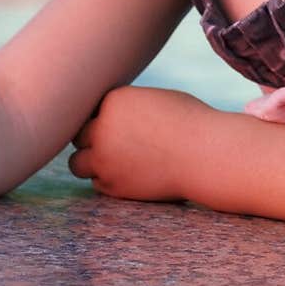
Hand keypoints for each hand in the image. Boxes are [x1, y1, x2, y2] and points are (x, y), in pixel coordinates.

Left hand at [67, 85, 209, 200]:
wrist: (207, 155)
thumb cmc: (189, 123)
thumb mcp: (155, 100)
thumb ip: (127, 106)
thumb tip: (105, 116)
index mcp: (113, 101)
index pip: (89, 110)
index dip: (102, 118)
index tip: (123, 124)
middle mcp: (102, 129)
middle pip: (78, 135)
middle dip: (94, 139)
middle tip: (118, 143)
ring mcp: (104, 159)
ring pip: (77, 163)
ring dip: (92, 162)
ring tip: (116, 162)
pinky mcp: (113, 185)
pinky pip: (97, 183)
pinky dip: (108, 180)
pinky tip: (130, 174)